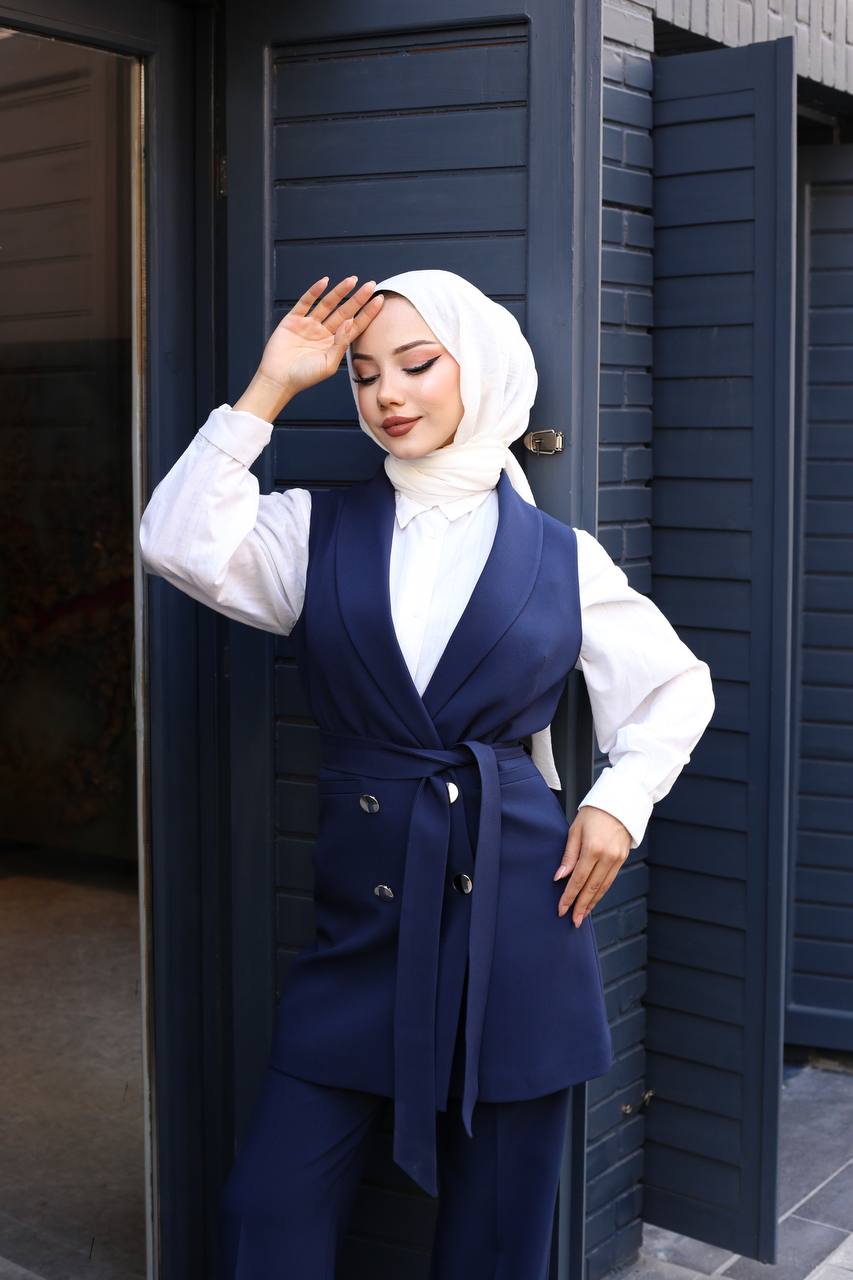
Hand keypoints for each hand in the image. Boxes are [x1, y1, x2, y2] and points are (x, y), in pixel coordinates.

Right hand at [257, 275, 384, 396]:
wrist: (278, 379)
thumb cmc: (304, 377)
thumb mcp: (329, 364)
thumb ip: (341, 344)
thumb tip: (350, 322)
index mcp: (334, 344)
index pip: (355, 325)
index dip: (367, 313)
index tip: (379, 300)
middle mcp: (323, 332)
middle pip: (344, 311)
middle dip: (358, 298)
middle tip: (371, 285)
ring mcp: (308, 325)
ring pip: (327, 304)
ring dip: (339, 292)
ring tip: (352, 280)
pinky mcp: (293, 320)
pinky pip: (305, 302)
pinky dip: (314, 292)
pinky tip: (325, 282)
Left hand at [552, 805, 631, 926]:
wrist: (620, 801)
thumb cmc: (594, 813)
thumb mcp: (575, 830)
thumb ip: (569, 856)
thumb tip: (559, 877)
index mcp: (593, 849)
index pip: (578, 880)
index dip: (569, 897)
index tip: (561, 909)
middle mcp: (607, 857)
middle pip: (592, 888)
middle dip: (581, 906)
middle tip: (573, 921)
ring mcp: (617, 859)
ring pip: (603, 887)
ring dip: (592, 903)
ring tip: (583, 915)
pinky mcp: (623, 859)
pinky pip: (611, 880)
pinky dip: (601, 892)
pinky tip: (594, 899)